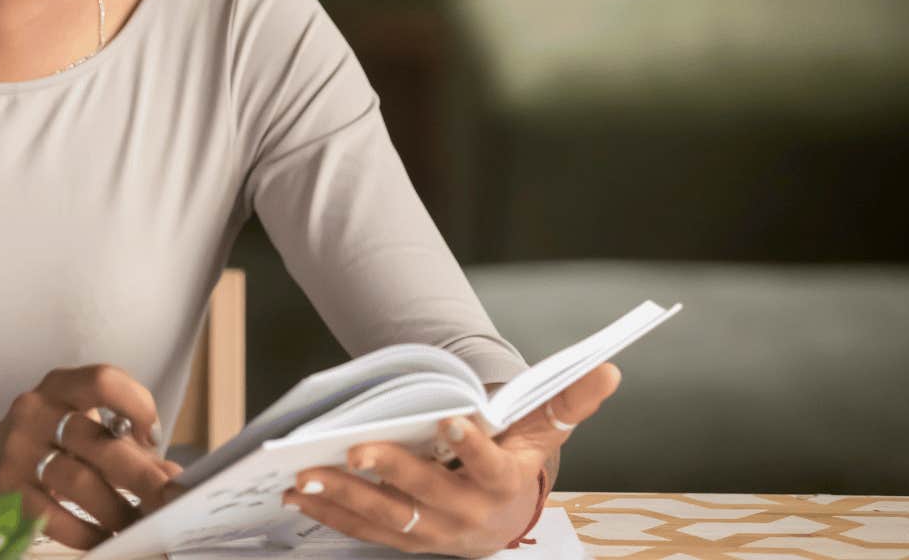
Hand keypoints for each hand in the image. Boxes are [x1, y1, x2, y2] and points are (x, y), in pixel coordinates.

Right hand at [0, 364, 185, 550]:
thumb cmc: (45, 438)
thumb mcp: (76, 423)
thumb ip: (122, 442)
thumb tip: (169, 474)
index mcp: (58, 387)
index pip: (102, 381)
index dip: (136, 405)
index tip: (152, 436)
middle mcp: (34, 412)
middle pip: (96, 441)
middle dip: (141, 475)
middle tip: (169, 498)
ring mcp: (16, 453)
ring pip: (78, 483)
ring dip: (117, 509)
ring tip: (140, 524)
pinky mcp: (6, 491)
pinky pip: (54, 517)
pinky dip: (87, 532)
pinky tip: (105, 537)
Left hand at [280, 363, 621, 556]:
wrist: (505, 518)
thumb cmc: (519, 460)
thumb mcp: (544, 431)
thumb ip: (568, 400)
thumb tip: (610, 367)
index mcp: (506, 483)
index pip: (491, 465)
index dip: (474, 444)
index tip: (452, 420)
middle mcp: (470, 515)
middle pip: (427, 493)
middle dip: (389, 472)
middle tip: (354, 449)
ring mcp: (434, 532)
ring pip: (387, 517)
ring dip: (344, 498)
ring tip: (307, 475)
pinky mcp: (405, 539)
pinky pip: (364, 531)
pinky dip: (330, 514)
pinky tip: (298, 495)